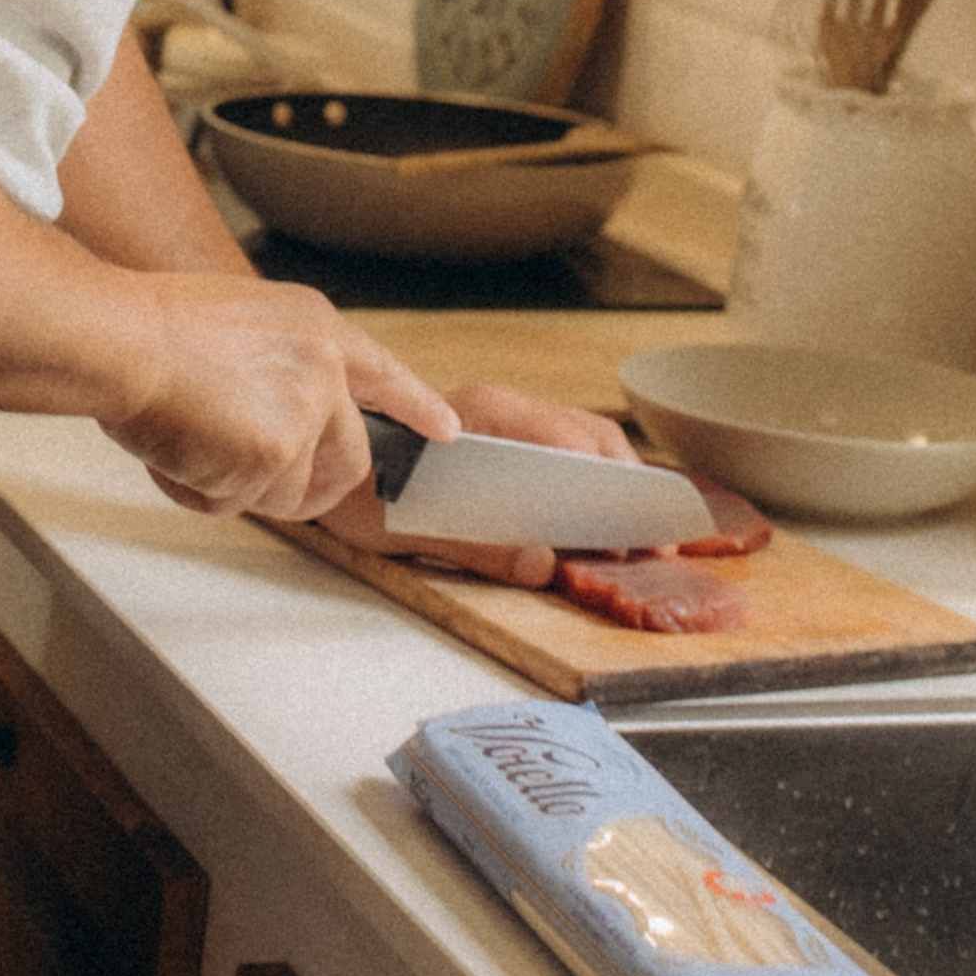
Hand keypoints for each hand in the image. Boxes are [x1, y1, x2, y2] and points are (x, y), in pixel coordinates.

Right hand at [105, 273, 389, 524]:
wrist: (118, 337)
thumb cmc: (147, 327)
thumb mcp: (236, 323)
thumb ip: (273, 366)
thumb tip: (269, 418)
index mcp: (312, 325)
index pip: (381, 371)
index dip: (415, 403)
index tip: (445, 428)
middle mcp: (322, 367)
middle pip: (348, 460)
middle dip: (310, 489)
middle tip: (259, 484)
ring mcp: (304, 412)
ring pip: (289, 493)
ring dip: (236, 486)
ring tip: (188, 445)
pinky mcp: (275, 454)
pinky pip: (240, 504)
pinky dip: (200, 492)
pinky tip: (174, 453)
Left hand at [315, 374, 632, 588]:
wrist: (325, 456)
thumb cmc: (361, 488)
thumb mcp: (411, 530)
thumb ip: (479, 549)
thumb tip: (545, 565)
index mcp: (489, 417)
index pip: (574, 441)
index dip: (615, 484)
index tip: (640, 527)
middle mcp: (504, 409)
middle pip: (590, 437)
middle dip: (626, 487)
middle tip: (650, 542)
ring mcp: (504, 421)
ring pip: (579, 443)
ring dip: (609, 488)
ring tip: (628, 541)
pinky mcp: (500, 439)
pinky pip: (557, 455)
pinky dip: (584, 488)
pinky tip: (588, 530)